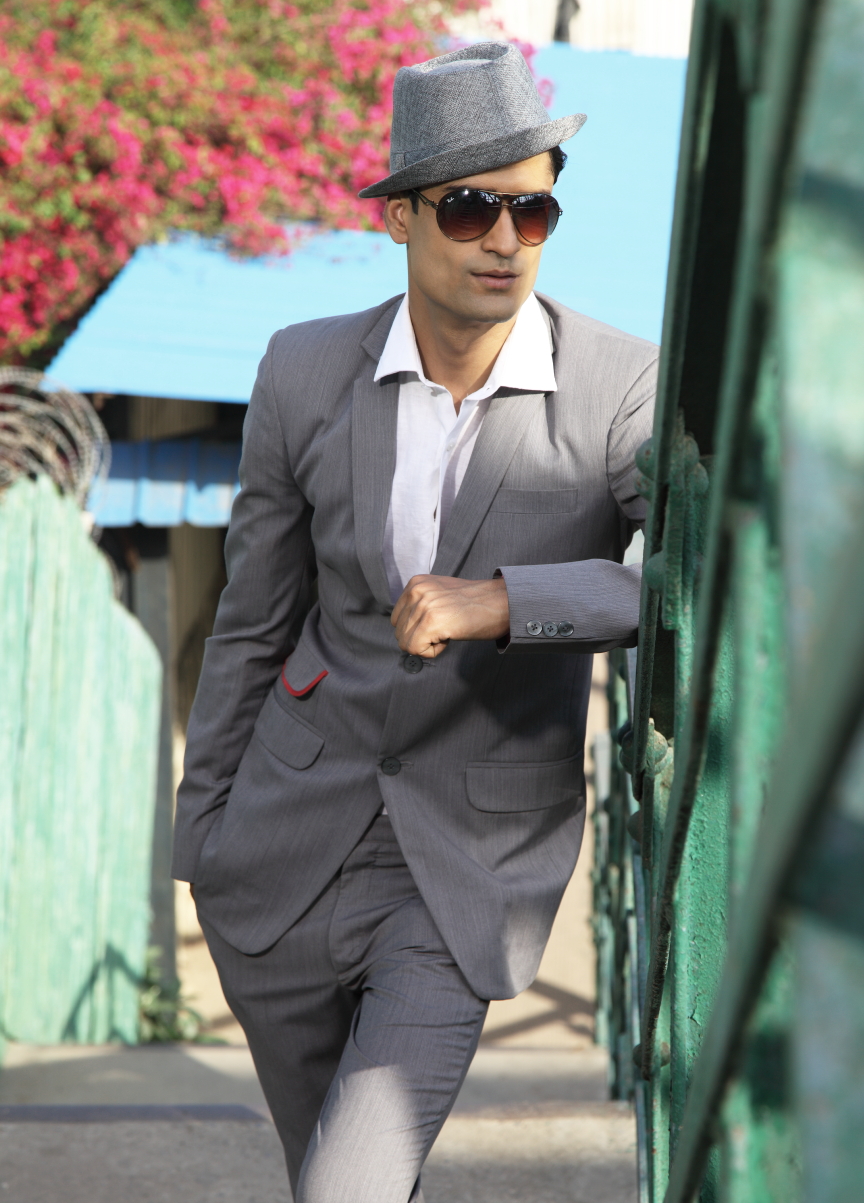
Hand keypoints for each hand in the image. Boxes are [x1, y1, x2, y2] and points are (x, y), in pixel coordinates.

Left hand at [391, 575, 509, 658]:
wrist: (502, 602)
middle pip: (399, 632)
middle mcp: (416, 591)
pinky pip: (416, 649)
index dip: (417, 628)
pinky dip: (433, 652)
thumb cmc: (476, 603)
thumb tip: (404, 628)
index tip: (440, 622)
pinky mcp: (430, 622)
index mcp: (416, 583)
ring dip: (428, 644)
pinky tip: (449, 638)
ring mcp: (423, 606)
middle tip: (446, 627)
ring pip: (406, 643)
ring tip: (449, 630)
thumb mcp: (440, 593)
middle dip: (421, 637)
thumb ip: (420, 604)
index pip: (397, 619)